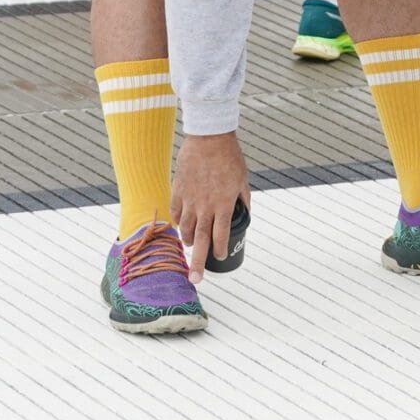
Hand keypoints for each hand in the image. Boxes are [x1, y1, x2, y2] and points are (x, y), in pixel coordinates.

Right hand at [170, 131, 247, 283]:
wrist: (209, 139)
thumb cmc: (230, 158)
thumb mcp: (242, 180)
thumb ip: (241, 200)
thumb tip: (244, 214)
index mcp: (224, 204)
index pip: (221, 235)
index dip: (220, 249)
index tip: (220, 257)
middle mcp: (205, 206)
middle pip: (201, 241)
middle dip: (198, 263)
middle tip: (195, 280)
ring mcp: (189, 200)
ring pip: (186, 229)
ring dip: (189, 240)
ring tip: (192, 245)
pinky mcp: (178, 192)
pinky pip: (175, 213)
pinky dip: (179, 221)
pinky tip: (182, 225)